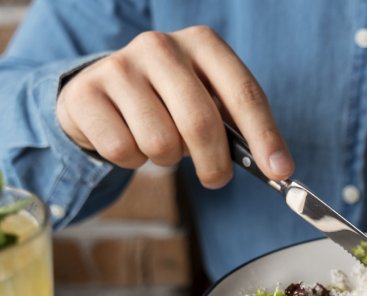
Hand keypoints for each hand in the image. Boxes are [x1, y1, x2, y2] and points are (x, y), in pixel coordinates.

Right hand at [56, 26, 292, 187]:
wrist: (100, 92)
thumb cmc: (168, 102)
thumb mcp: (207, 102)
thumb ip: (238, 129)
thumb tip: (277, 168)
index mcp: (202, 44)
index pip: (243, 93)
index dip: (264, 136)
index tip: (280, 171)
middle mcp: (160, 46)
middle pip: (201, 122)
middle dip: (214, 163)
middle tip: (216, 180)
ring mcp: (119, 66)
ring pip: (160, 143)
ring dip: (166, 160)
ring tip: (159, 142)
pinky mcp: (86, 93)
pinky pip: (123, 150)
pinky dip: (132, 160)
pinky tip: (128, 138)